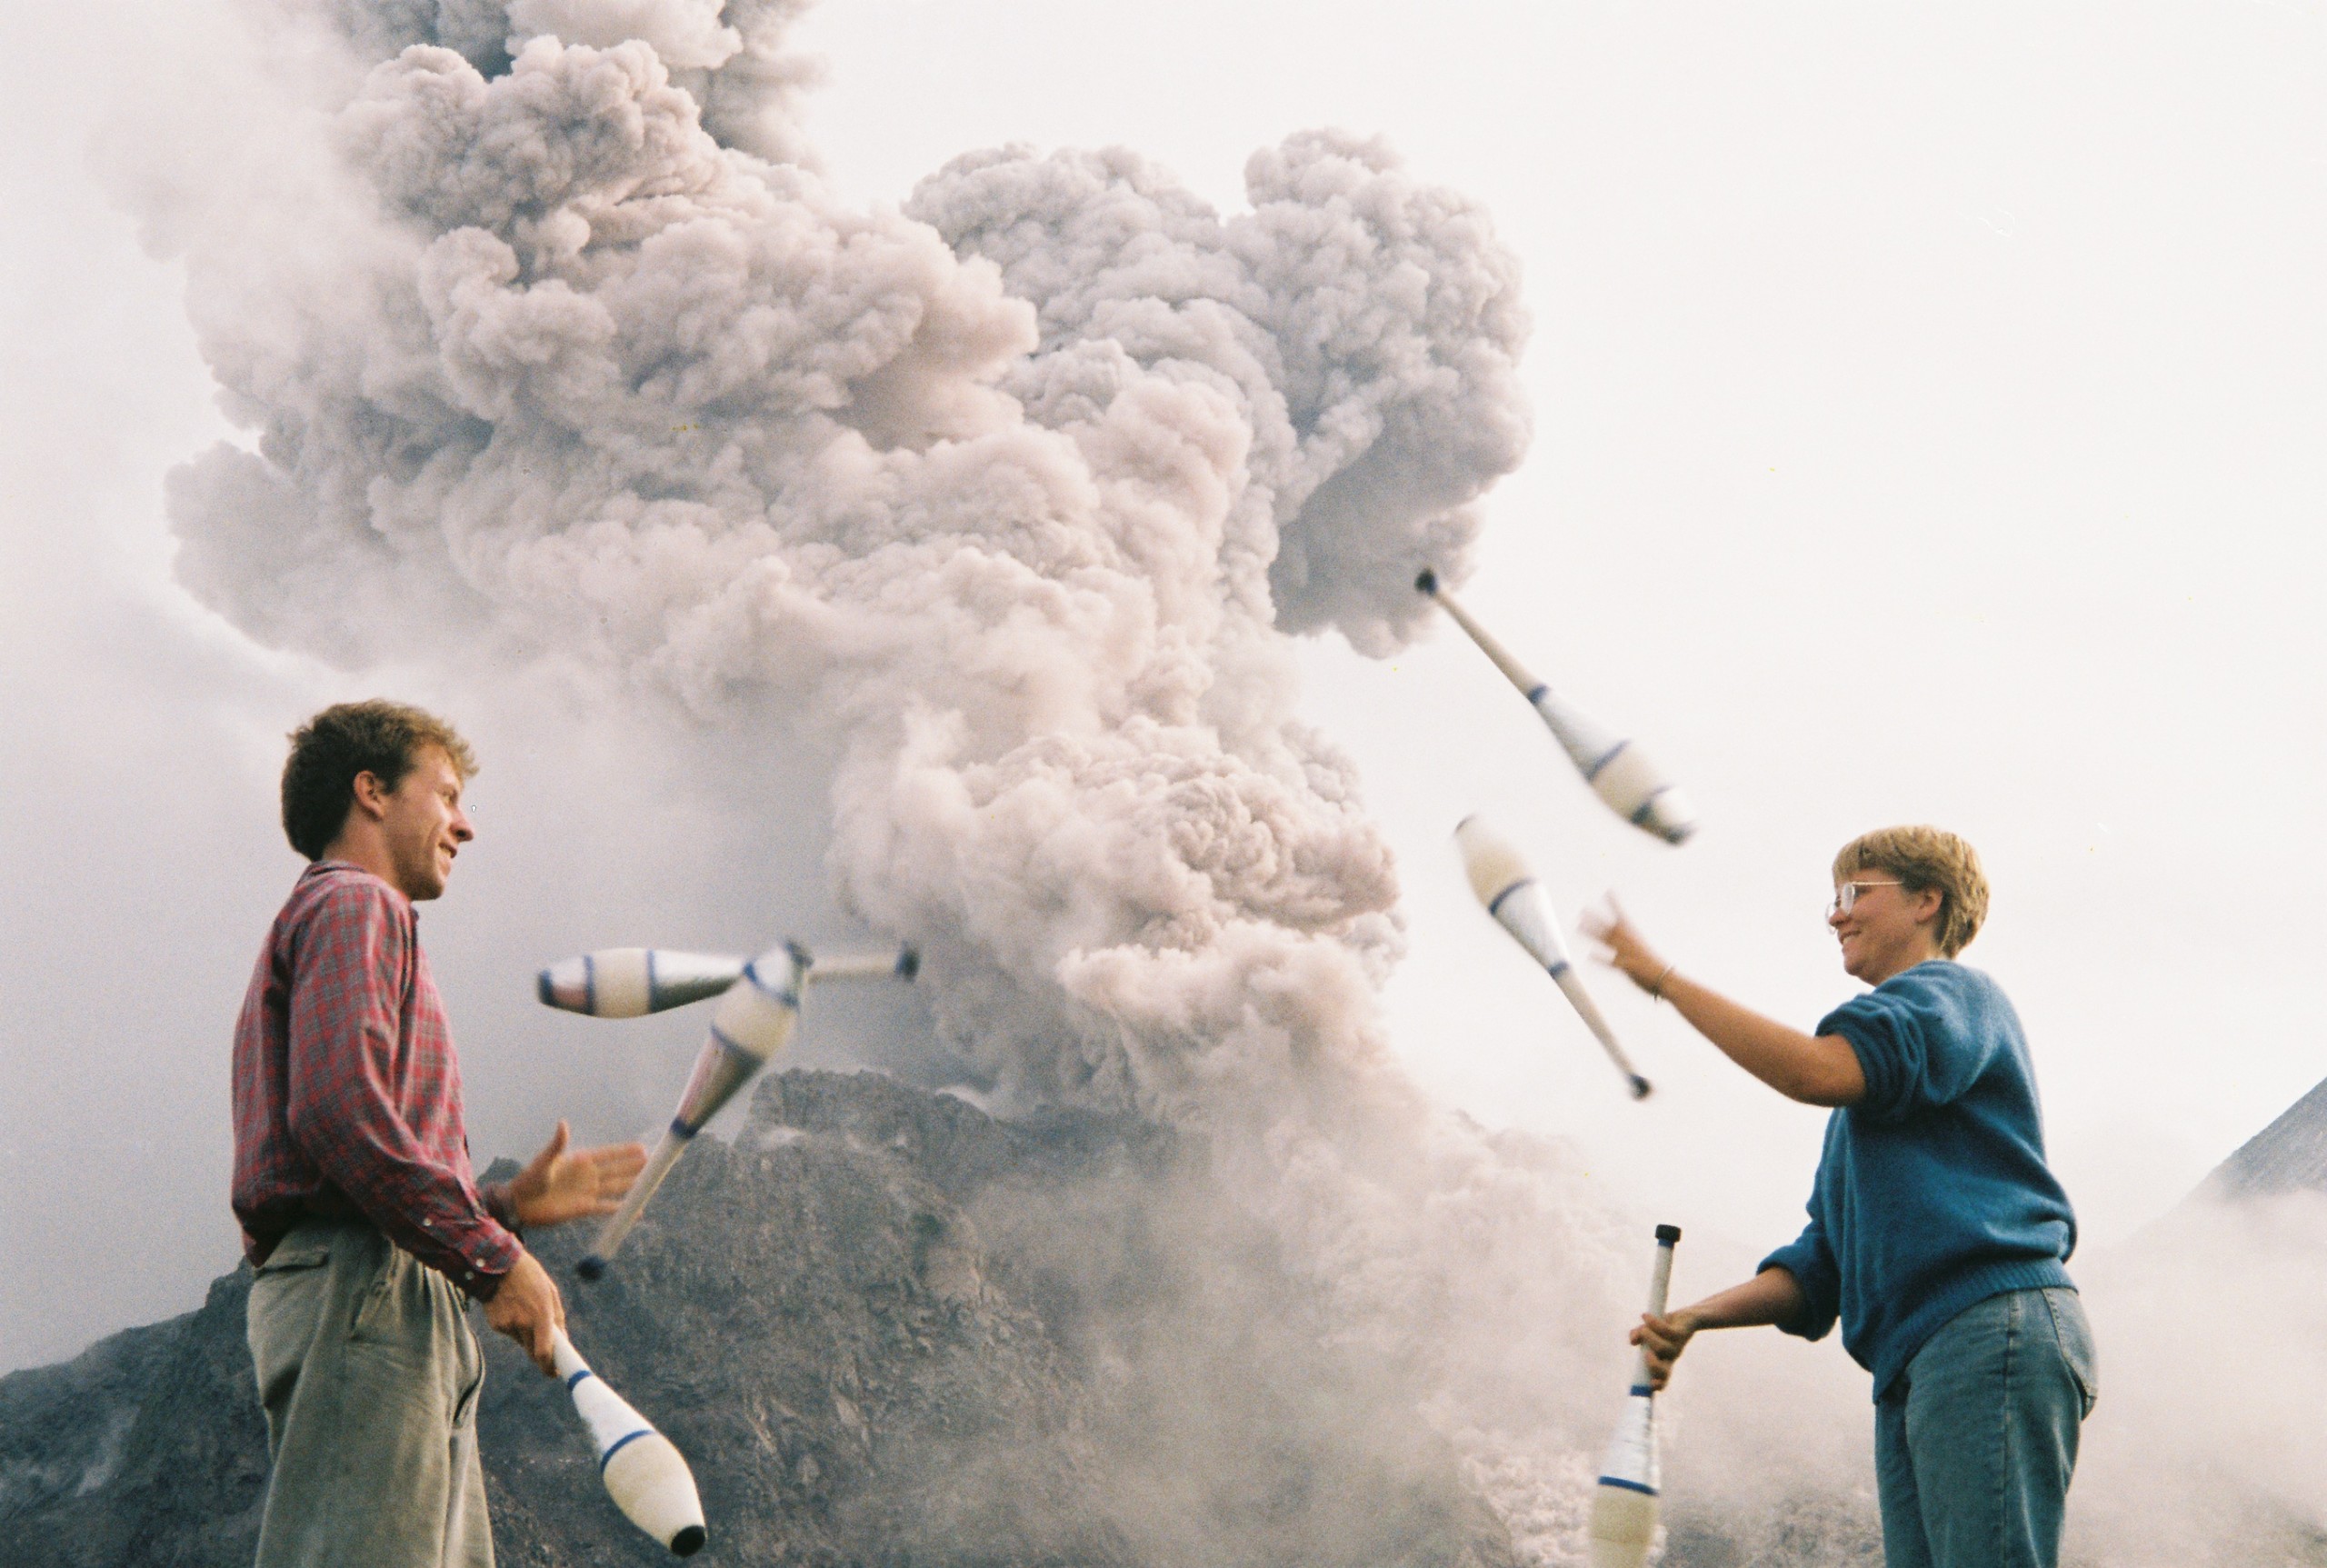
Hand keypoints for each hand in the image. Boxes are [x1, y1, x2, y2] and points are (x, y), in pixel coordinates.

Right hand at [483, 1250, 563, 1374]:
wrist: (497, 1265)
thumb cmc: (530, 1277)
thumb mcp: (550, 1292)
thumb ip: (557, 1318)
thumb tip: (562, 1341)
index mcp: (541, 1314)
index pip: (544, 1352)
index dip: (549, 1367)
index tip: (555, 1373)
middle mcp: (523, 1323)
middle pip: (532, 1352)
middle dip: (541, 1356)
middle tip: (548, 1354)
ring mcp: (507, 1325)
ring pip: (522, 1341)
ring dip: (527, 1335)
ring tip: (525, 1310)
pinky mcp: (496, 1325)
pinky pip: (510, 1333)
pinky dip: (514, 1326)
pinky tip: (512, 1308)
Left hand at [509, 1120, 647, 1228]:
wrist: (520, 1205)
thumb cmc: (529, 1179)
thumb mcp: (545, 1160)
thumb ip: (557, 1144)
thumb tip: (563, 1123)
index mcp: (579, 1161)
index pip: (607, 1154)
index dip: (624, 1151)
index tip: (642, 1147)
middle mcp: (587, 1175)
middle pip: (616, 1170)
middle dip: (633, 1166)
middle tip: (653, 1162)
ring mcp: (586, 1192)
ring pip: (614, 1187)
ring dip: (630, 1184)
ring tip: (647, 1182)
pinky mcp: (583, 1208)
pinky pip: (606, 1208)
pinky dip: (620, 1208)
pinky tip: (633, 1210)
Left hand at [1580, 894, 1670, 996]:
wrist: (1666, 979)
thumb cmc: (1652, 966)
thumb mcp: (1639, 950)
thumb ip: (1627, 944)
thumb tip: (1619, 936)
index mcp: (1633, 936)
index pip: (1622, 915)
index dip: (1614, 903)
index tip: (1608, 890)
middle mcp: (1629, 941)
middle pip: (1609, 927)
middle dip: (1595, 918)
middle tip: (1582, 909)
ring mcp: (1628, 953)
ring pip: (1606, 940)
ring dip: (1592, 932)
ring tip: (1578, 926)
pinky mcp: (1627, 966)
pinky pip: (1611, 962)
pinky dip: (1600, 959)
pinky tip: (1589, 956)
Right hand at [1628, 1308, 1699, 1392]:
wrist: (1688, 1316)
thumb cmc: (1666, 1325)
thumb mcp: (1648, 1330)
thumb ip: (1638, 1335)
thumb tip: (1633, 1341)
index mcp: (1665, 1360)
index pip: (1662, 1379)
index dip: (1657, 1385)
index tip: (1650, 1385)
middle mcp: (1672, 1356)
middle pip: (1665, 1371)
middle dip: (1653, 1366)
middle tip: (1645, 1355)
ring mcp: (1677, 1345)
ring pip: (1662, 1348)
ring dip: (1648, 1337)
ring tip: (1643, 1328)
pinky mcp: (1681, 1332)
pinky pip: (1666, 1331)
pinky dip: (1653, 1323)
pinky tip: (1645, 1316)